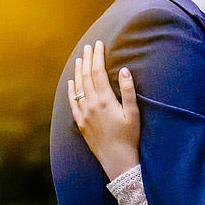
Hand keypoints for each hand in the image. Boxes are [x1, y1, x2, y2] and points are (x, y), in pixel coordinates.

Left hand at [66, 41, 141, 179]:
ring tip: (79, 59)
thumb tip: (124, 70)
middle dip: (87, 59)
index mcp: (105, 100)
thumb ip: (128, 91)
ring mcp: (83, 114)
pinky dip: (71, 90)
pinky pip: (72, 103)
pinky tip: (71, 82)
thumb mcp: (133, 113)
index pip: (98, 72)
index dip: (98, 56)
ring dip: (78, 71)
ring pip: (77, 87)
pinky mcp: (80, 123)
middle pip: (86, 76)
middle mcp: (91, 105)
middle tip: (89, 46)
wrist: (117, 160)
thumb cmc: (130, 137)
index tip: (99, 44)